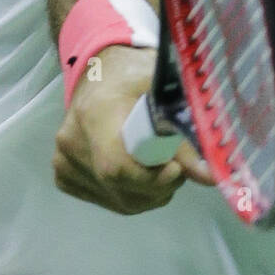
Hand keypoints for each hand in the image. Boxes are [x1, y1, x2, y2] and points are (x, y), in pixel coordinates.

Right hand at [53, 44, 213, 214]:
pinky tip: (139, 170)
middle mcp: (71, 142)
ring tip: (160, 163)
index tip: (177, 169)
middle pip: (122, 188)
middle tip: (177, 163)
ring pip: (121, 201)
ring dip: (151, 192)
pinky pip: (111, 201)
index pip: (116, 167)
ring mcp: (64, 163)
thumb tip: (209, 175)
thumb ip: (184, 131)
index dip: (151, 179)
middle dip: (160, 186)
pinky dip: (135, 194)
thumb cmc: (134, 74)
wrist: (98, 74)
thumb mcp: (163, 90)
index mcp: (94, 114)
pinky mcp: (65, 176)